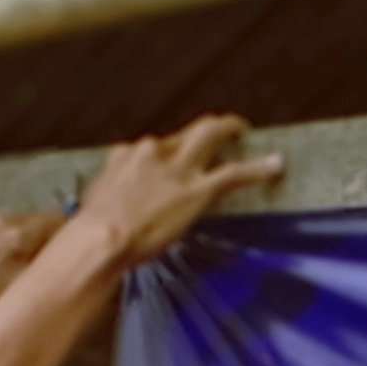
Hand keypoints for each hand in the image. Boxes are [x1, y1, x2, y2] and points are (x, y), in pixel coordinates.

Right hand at [76, 115, 284, 263]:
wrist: (100, 238)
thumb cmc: (91, 231)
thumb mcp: (94, 204)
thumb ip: (107, 196)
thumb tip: (104, 204)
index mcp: (128, 156)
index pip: (154, 148)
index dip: (167, 155)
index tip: (172, 163)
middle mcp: (154, 153)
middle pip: (185, 131)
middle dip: (207, 127)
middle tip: (223, 128)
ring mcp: (178, 170)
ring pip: (211, 136)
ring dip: (230, 129)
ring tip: (246, 130)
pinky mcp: (197, 190)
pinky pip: (234, 173)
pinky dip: (257, 167)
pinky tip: (275, 165)